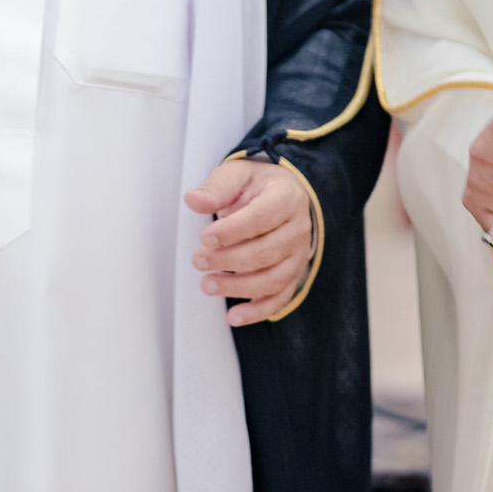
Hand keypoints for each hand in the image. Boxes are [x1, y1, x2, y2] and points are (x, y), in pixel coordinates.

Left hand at [184, 159, 313, 325]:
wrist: (283, 194)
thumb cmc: (257, 186)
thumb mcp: (236, 175)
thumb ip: (216, 188)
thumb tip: (193, 200)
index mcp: (286, 198)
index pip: (262, 218)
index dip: (232, 230)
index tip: (205, 237)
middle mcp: (298, 228)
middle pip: (266, 252)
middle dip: (228, 260)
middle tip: (198, 260)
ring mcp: (299, 255)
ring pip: (273, 279)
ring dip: (238, 287)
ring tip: (207, 284)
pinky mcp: (294, 274)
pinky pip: (280, 298)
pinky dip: (257, 311)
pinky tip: (234, 316)